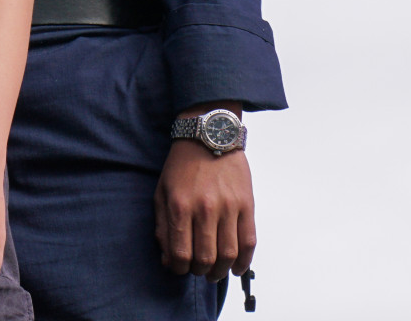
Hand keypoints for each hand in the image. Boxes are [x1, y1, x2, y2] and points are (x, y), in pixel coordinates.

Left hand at [154, 140, 255, 280]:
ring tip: (215, 272)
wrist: (209, 137)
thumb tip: (167, 258)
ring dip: (221, 270)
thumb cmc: (181, 166)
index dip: (178, 268)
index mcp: (179, 206)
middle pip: (205, 257)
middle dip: (199, 271)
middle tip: (198, 271)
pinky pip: (249, 242)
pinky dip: (244, 261)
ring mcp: (228, 208)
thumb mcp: (161, 192)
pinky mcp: (247, 205)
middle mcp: (204, 209)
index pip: (180, 252)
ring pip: (228, 254)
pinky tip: (236, 267)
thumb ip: (162, 226)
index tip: (179, 268)